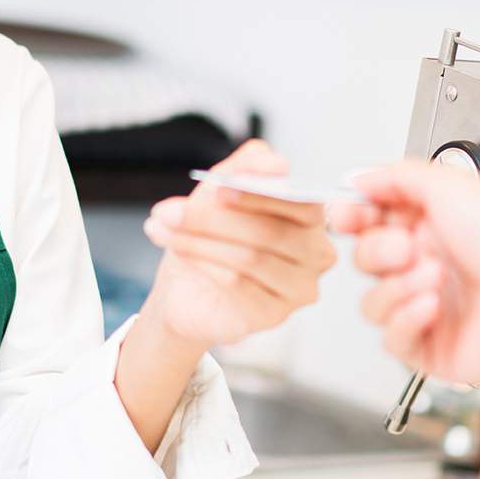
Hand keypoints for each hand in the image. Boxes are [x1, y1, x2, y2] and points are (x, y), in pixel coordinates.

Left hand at [140, 140, 337, 349]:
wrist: (190, 286)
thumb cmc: (214, 234)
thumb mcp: (223, 190)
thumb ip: (249, 166)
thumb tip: (275, 164)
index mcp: (312, 217)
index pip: (301, 202)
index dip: (258, 195)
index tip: (216, 188)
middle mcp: (316, 253)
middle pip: (270, 232)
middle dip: (214, 219)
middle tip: (170, 212)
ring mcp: (299, 287)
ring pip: (250, 258)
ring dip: (198, 241)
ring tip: (163, 228)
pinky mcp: (275, 314)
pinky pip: (239, 286)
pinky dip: (203, 265)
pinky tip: (180, 253)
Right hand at [330, 161, 479, 404]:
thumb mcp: (452, 186)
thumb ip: (398, 176)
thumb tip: (361, 177)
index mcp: (432, 226)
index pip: (370, 221)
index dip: (351, 217)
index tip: (347, 214)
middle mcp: (428, 265)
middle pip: (365, 260)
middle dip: (378, 251)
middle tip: (407, 248)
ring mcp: (427, 309)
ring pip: (372, 303)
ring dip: (397, 288)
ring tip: (435, 279)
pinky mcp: (430, 348)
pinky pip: (391, 339)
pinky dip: (407, 320)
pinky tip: (433, 307)